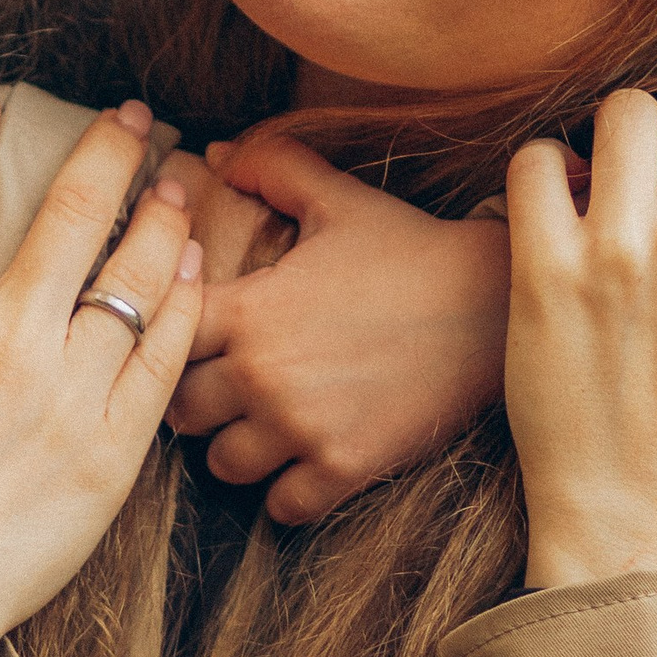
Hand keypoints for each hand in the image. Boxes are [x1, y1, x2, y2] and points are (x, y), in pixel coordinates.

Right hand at [0, 73, 201, 656]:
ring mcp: (68, 396)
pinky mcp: (113, 453)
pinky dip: (188, 306)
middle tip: (135, 115)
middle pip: (72, 211)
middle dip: (109, 148)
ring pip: (137, 277)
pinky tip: (197, 271)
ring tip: (181, 182)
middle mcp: (7, 341)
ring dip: (163, 217)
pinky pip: (166, 360)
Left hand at [169, 132, 509, 523]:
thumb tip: (214, 151)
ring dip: (237, 447)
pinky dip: (286, 490)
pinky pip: (282, 506)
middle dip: (198, 398)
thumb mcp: (335, 197)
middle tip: (225, 387)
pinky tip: (304, 460)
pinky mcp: (344, 467)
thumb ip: (269, 166)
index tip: (199, 336)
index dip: (173, 336)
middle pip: (182, 411)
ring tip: (262, 426)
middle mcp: (263, 375)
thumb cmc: (408, 246)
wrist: (491, 303)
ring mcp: (302, 428)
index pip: (164, 337)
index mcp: (249, 310)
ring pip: (223, 464)